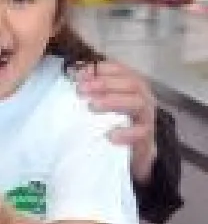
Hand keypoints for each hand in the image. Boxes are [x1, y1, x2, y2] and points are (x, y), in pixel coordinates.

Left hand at [72, 61, 157, 182]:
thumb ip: (91, 90)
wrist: (131, 154)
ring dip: (115, 101)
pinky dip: (127, 133)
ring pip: (138, 103)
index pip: (121, 70)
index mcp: (131, 86)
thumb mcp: (101, 105)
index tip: (80, 74)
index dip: (102, 69)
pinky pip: (141, 133)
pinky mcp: (147, 138)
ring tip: (94, 105)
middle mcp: (142, 98)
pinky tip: (111, 135)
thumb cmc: (113, 124)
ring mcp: (146, 117)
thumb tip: (75, 73)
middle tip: (82, 89)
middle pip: (132, 83)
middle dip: (106, 83)